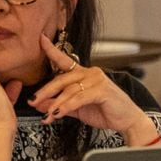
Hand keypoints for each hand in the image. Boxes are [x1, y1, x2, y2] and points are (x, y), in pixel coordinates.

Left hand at [29, 36, 160, 144]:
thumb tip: (40, 105)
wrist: (127, 121)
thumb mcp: (78, 109)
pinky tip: (59, 113)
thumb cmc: (107, 112)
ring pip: (69, 90)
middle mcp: (91, 73)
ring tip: (47, 115)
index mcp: (85, 74)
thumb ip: (60, 106)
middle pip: (62, 78)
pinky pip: (79, 97)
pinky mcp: (102, 90)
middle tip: (33, 101)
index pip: (65, 60)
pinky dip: (67, 106)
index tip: (41, 39)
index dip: (52, 50)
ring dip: (56, 103)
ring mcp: (97, 80)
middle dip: (45, 91)